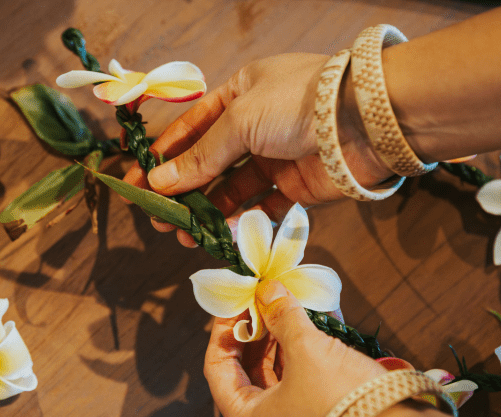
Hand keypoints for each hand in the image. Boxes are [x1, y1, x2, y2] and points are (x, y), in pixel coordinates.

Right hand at [124, 53, 392, 246]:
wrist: (362, 123)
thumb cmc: (297, 104)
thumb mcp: (239, 120)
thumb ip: (201, 155)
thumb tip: (160, 180)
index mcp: (239, 96)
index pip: (192, 129)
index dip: (164, 155)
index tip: (138, 181)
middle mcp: (255, 127)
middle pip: (209, 164)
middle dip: (182, 191)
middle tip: (159, 218)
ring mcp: (275, 159)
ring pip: (232, 190)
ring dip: (207, 212)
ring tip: (184, 235)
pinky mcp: (295, 187)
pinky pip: (261, 207)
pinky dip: (241, 220)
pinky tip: (221, 233)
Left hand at [204, 279, 386, 416]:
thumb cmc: (341, 400)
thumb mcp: (308, 350)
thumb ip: (284, 316)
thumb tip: (268, 289)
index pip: (217, 367)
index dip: (225, 330)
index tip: (239, 301)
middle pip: (249, 372)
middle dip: (260, 331)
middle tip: (268, 299)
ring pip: (278, 377)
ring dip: (286, 340)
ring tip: (295, 306)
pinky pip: (302, 385)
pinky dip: (307, 355)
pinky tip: (321, 324)